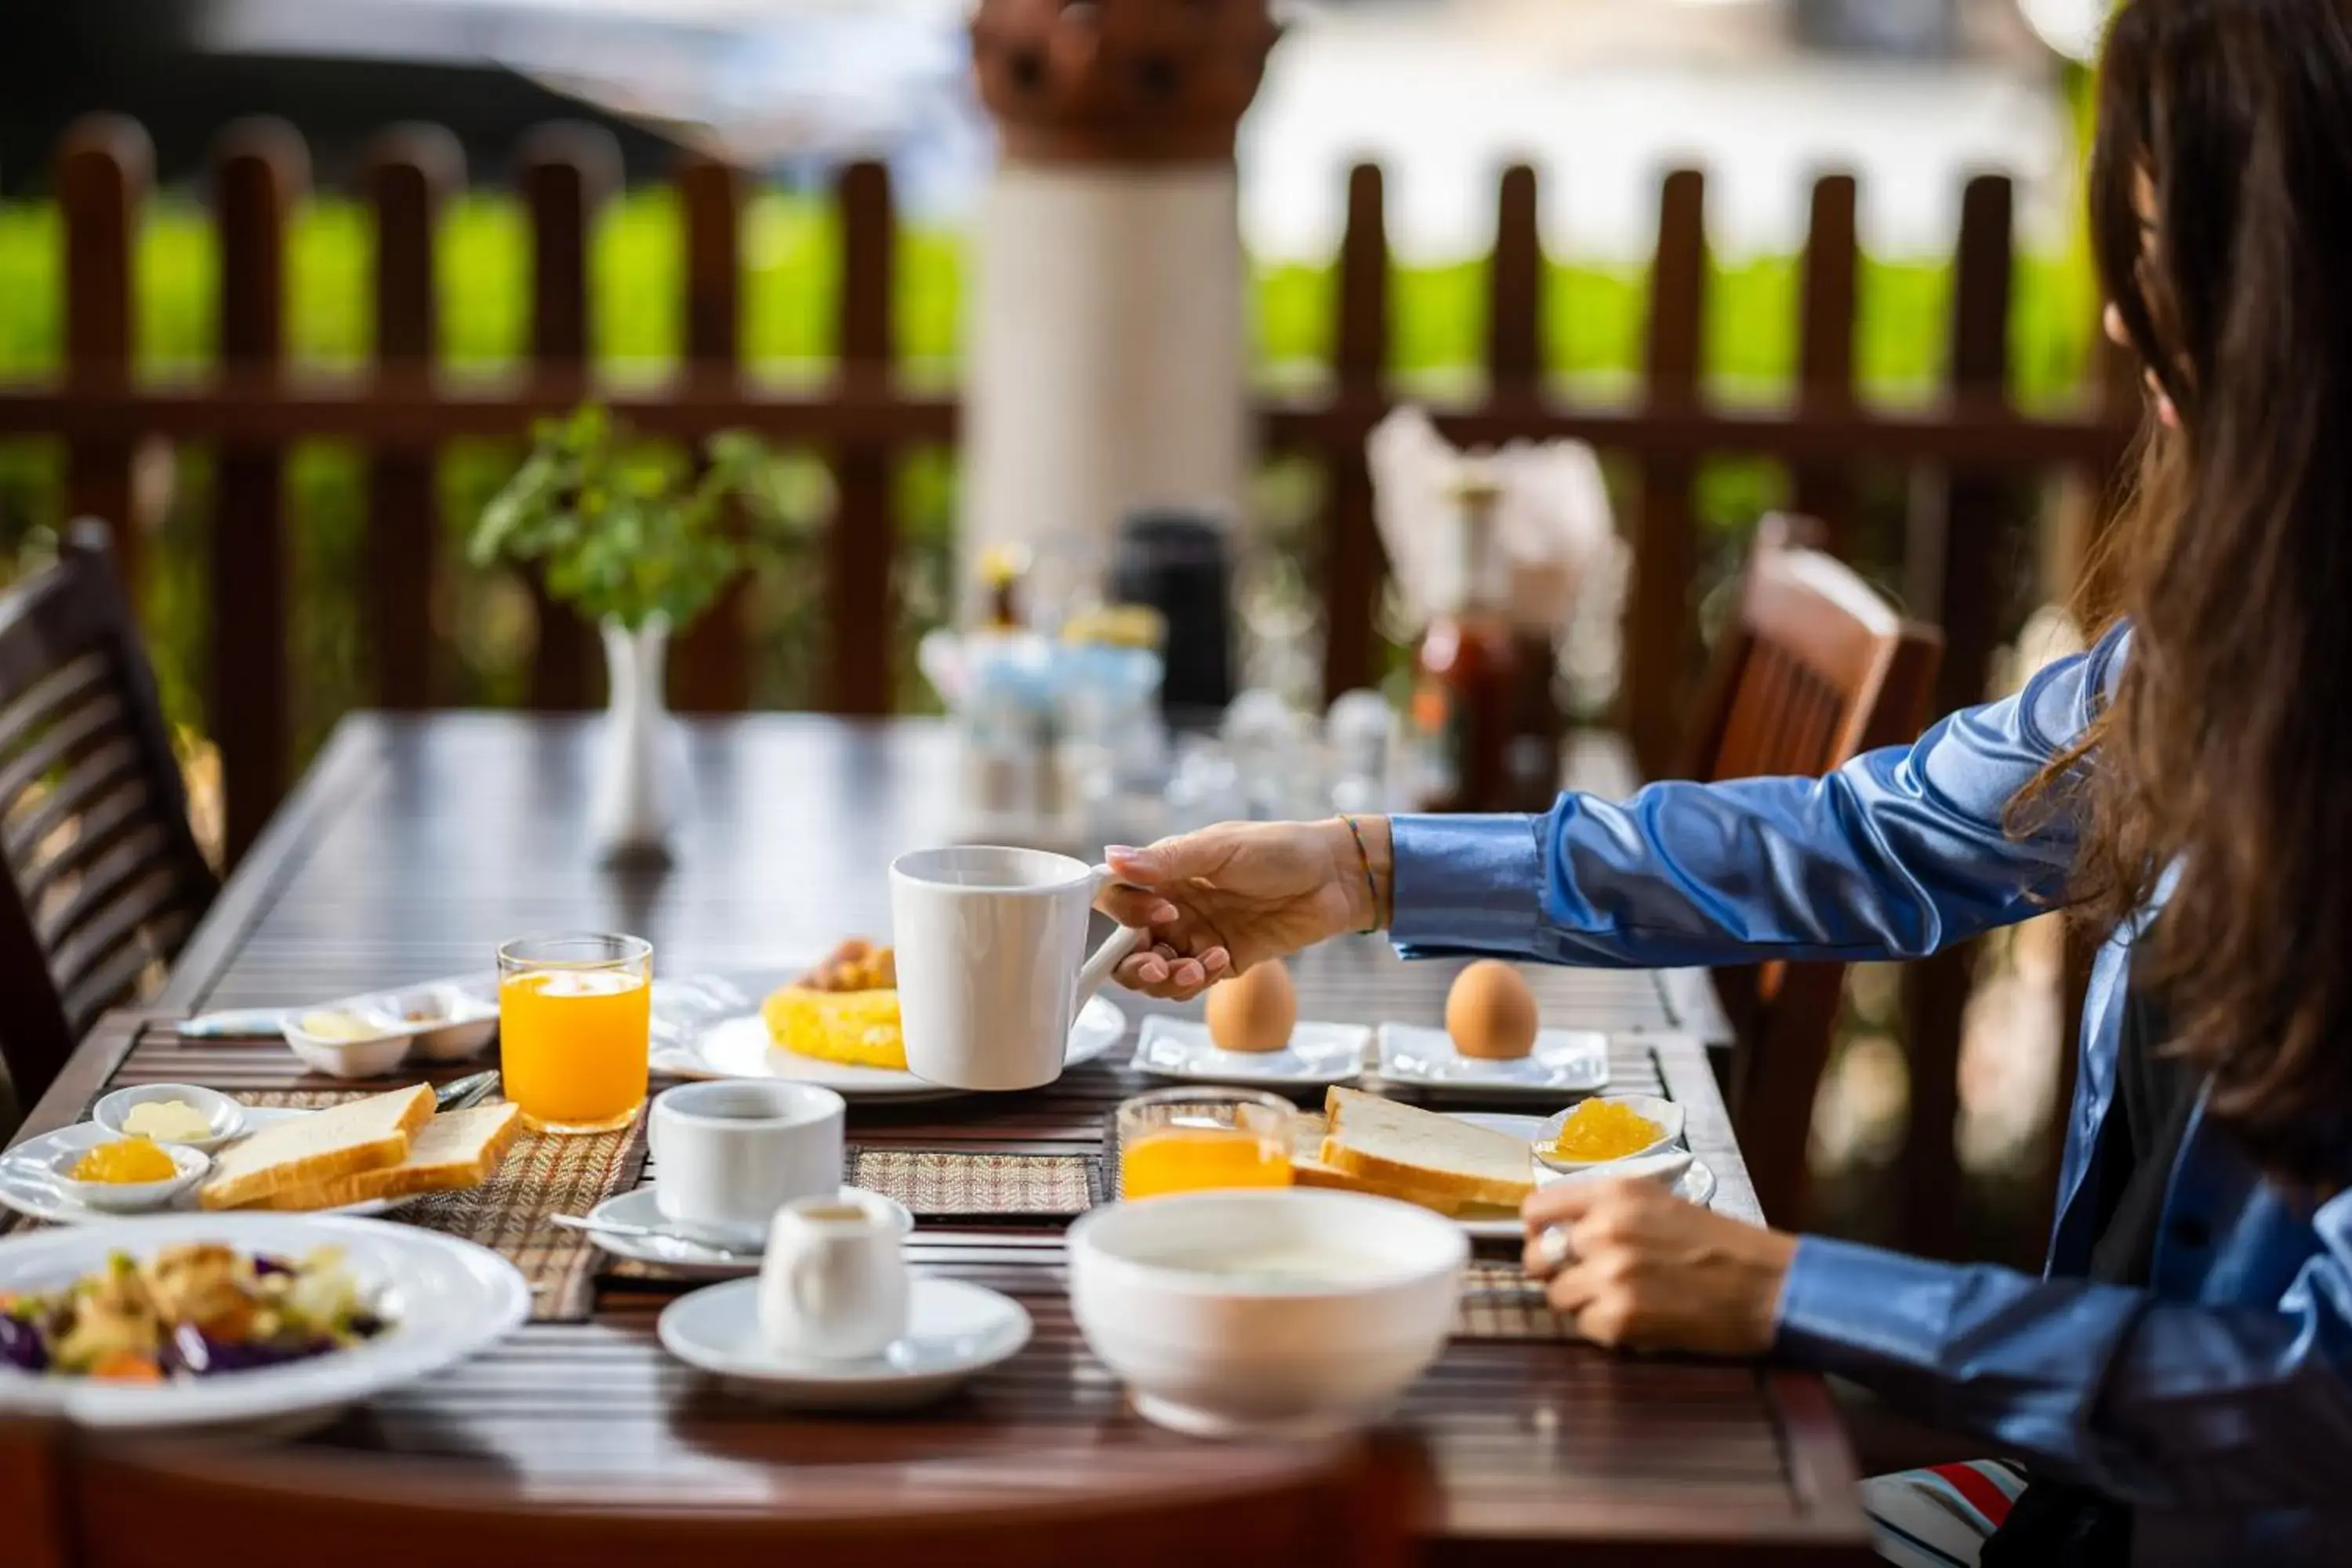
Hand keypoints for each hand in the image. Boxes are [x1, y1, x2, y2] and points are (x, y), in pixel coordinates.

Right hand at [1095, 818, 1387, 1000]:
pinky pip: (1191, 984)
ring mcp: (1196, 937)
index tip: (1158, 912)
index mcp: (1165, 873)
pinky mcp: (1222, 962)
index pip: (1117, 898)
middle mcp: (1173, 907)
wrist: (1335, 878)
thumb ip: (1166, 861)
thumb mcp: (1220, 849)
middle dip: (1133, 966)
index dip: (1124, 914)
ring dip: (1165, 980)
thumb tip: (1111, 858)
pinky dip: (1197, 981)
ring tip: (1196, 968)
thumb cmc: (1279, 849)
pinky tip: (1221, 961)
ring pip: (1155, 975)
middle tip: (1158, 966)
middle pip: (1127, 949)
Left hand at [1519, 1177, 1796, 1355]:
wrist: (1769, 1286)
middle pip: (1538, 1256)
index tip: (1546, 1240)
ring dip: (1581, 1302)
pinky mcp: (1620, 1317)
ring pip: (1558, 1296)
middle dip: (1555, 1270)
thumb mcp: (1659, 1202)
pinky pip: (1584, 1327)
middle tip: (1583, 1278)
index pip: (1536, 1208)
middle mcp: (1605, 1228)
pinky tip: (1635, 1319)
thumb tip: (1555, 1227)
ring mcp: (1610, 1274)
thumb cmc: (1721, 1245)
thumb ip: (1606, 1209)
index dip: (1537, 1230)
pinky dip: (1604, 1329)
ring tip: (1618, 1299)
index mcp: (1615, 1192)